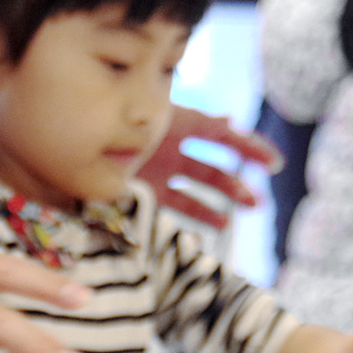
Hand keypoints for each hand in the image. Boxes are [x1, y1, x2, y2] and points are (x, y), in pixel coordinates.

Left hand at [137, 105, 281, 229]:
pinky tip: (198, 233)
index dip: (250, 149)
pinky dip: (182, 218)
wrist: (78, 141)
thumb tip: (230, 122)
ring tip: (226, 224)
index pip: (223, 137)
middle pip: (210, 171)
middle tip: (256, 204)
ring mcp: (157, 172)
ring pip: (192, 193)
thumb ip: (193, 124)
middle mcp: (172, 150)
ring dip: (210, 209)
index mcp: (180, 125)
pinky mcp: (140, 191)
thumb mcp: (161, 119)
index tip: (274, 165)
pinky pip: (167, 207)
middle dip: (234, 188)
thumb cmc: (123, 120)